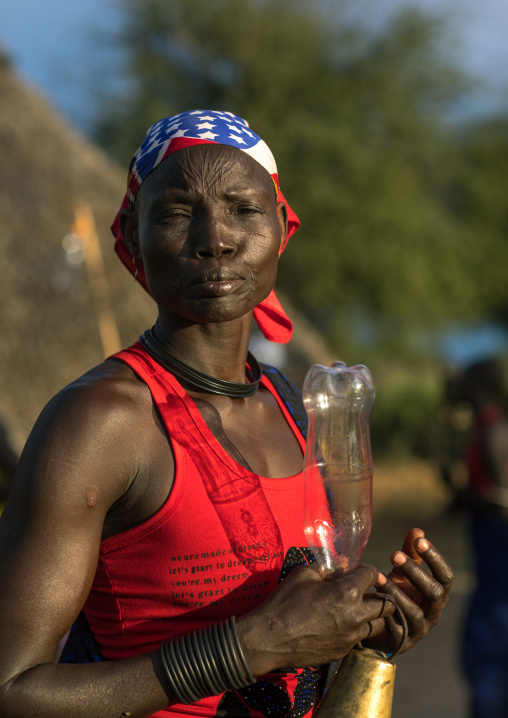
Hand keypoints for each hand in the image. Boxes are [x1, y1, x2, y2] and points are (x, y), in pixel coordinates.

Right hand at [237, 563, 394, 675]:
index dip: (367, 570)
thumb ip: (328, 569)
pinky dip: (357, 630)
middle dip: (379, 595)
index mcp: (347, 592)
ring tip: (357, 609)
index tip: (360, 571)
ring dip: (371, 615)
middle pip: (386, 605)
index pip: (373, 575)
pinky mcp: (343, 652)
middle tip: (366, 591)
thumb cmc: (284, 602)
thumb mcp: (304, 574)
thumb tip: (342, 567)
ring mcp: (351, 637)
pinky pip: (360, 639)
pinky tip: (342, 625)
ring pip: (378, 625)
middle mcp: (355, 616)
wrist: (269, 639)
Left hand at [364, 528, 453, 654]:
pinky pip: (396, 628)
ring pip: (413, 611)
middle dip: (414, 572)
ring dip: (395, 592)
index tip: (420, 541)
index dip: (435, 558)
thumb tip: (417, 530)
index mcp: (437, 594)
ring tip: (378, 577)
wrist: (377, 625)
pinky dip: (385, 612)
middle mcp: (433, 612)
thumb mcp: (402, 572)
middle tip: (394, 555)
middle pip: (434, 592)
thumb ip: (410, 554)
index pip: (446, 576)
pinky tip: (372, 598)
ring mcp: (419, 629)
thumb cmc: (395, 593)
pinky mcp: (402, 642)